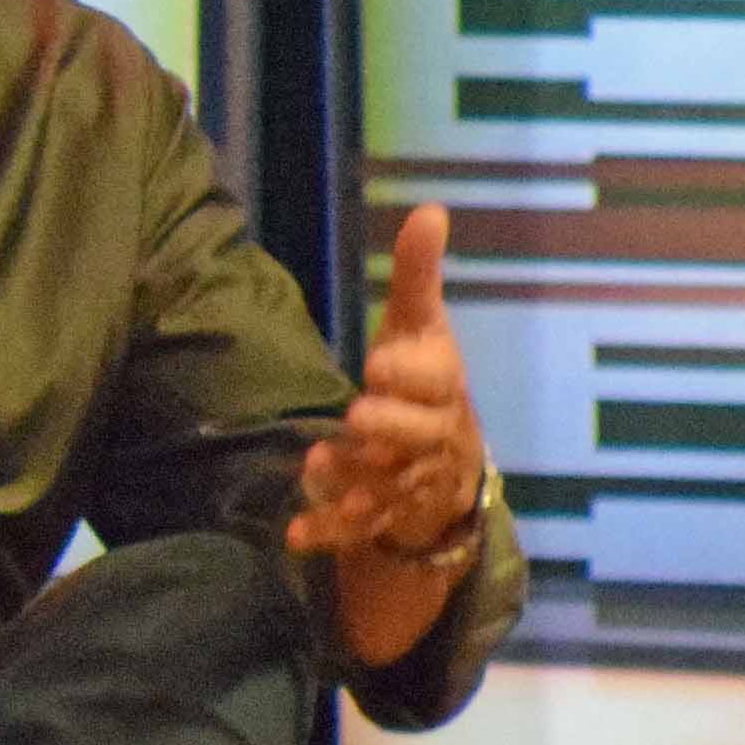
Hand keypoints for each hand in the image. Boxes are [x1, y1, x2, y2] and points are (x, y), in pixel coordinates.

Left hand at [290, 204, 490, 648]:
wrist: (450, 465)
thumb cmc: (425, 381)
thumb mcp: (420, 327)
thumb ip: (418, 275)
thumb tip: (431, 209)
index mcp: (443, 389)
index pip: (436, 381)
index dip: (409, 375)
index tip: (379, 364)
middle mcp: (434, 439)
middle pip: (418, 438)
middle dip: (389, 428)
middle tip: (356, 417)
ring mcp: (411, 483)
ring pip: (388, 487)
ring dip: (354, 481)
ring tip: (318, 467)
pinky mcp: (384, 517)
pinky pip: (358, 531)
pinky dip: (328, 535)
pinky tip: (294, 535)